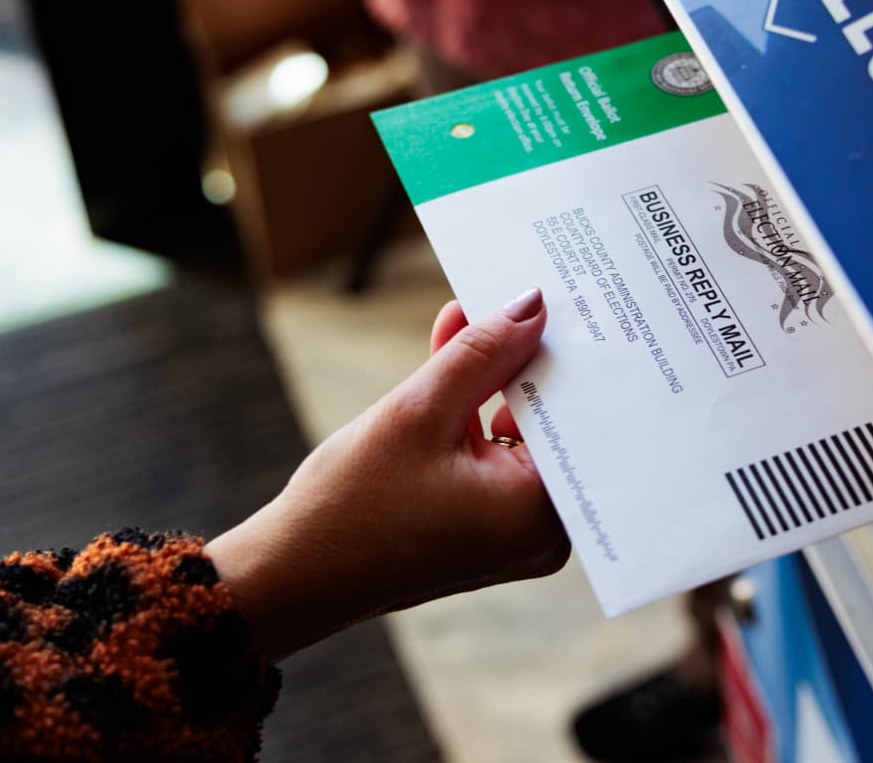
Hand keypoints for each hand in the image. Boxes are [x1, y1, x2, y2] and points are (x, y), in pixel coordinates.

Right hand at [207, 291, 568, 658]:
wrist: (290, 574)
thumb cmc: (352, 509)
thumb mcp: (419, 411)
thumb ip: (482, 353)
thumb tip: (531, 305)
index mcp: (542, 515)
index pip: (582, 419)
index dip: (570, 357)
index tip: (567, 305)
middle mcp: (542, 531)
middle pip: (551, 424)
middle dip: (524, 360)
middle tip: (519, 297)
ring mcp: (512, 531)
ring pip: (517, 433)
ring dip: (490, 378)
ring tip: (471, 319)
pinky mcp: (482, 524)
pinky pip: (492, 454)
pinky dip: (472, 410)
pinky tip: (451, 356)